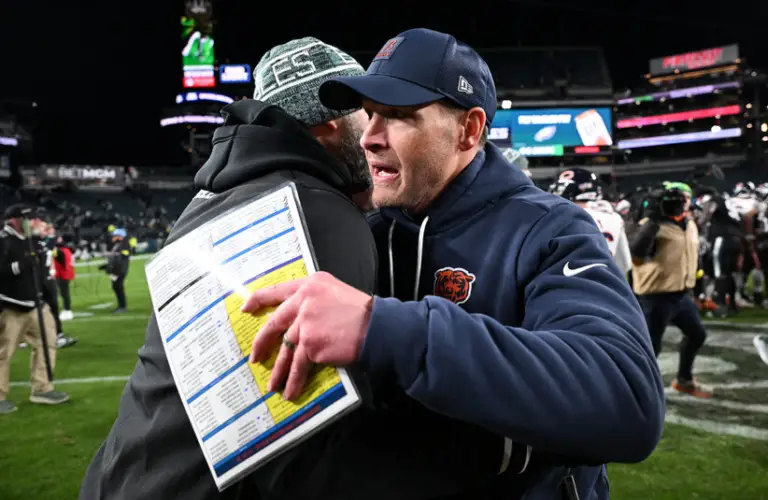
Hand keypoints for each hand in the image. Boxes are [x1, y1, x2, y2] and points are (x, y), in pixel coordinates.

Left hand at [241, 271, 372, 399]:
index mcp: (310, 284)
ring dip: (279, 370)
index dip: (258, 300)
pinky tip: (291, 390)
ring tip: (273, 385)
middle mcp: (304, 300)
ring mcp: (305, 322)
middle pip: (275, 322)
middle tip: (255, 357)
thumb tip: (300, 322)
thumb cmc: (363, 313)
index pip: (277, 290)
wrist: (378, 327)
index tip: (246, 308)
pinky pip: (298, 365)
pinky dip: (294, 380)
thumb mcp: (336, 293)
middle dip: (262, 343)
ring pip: (285, 349)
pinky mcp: (310, 343)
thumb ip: (315, 301)